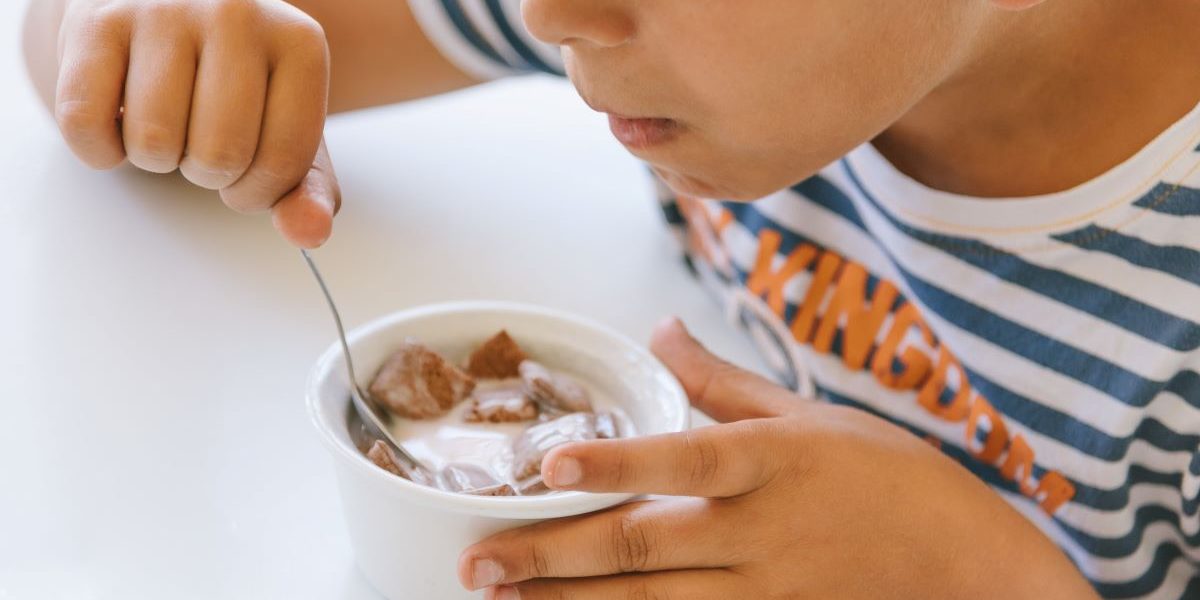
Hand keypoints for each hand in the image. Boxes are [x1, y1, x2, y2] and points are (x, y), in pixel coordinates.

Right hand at [54, 0, 338, 247]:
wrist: (162, 12)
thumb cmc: (231, 84)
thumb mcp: (283, 130)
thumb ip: (306, 189)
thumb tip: (309, 233)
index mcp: (300, 44)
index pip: (283, 160)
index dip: (257, 190)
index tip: (245, 165)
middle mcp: (237, 14)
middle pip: (220, 154)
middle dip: (206, 172)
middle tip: (201, 139)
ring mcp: (164, 10)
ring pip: (153, 141)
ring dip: (154, 157)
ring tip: (165, 121)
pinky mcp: (96, 21)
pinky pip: (86, 123)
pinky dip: (100, 148)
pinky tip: (119, 119)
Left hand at [458, 319, 1098, 598]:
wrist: (966, 562)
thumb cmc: (888, 476)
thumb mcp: (810, 413)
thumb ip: (721, 381)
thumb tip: (659, 329)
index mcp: (773, 461)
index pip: (684, 458)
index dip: (615, 463)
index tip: (548, 465)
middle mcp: (763, 531)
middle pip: (646, 546)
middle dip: (554, 557)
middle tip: (479, 562)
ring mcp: (767, 590)